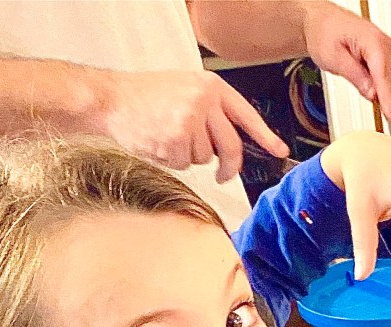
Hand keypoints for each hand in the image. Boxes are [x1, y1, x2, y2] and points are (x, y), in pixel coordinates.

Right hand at [95, 69, 288, 182]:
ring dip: (190, 156)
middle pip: (231, 146)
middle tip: (223, 175)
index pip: (246, 115)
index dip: (265, 136)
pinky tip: (158, 142)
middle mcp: (204, 101)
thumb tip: (231, 145)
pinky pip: (185, 163)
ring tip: (167, 136)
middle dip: (230, 167)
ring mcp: (191, 119)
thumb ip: (212, 112)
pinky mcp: (176, 139)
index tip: (279, 150)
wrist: (111, 99)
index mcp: (211, 86)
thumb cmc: (145, 96)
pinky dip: (173, 160)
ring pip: (206, 157)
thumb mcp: (186, 90)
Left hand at [304, 2, 390, 123]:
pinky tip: (370, 87)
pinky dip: (381, 86)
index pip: (383, 76)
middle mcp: (384, 43)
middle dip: (385, 97)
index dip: (388, 99)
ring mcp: (387, 49)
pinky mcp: (386, 55)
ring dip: (383, 92)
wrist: (322, 21)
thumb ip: (355, 76)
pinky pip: (388, 77)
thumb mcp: (333, 58)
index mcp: (372, 41)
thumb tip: (372, 93)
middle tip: (376, 109)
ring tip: (365, 90)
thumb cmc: (324, 33)